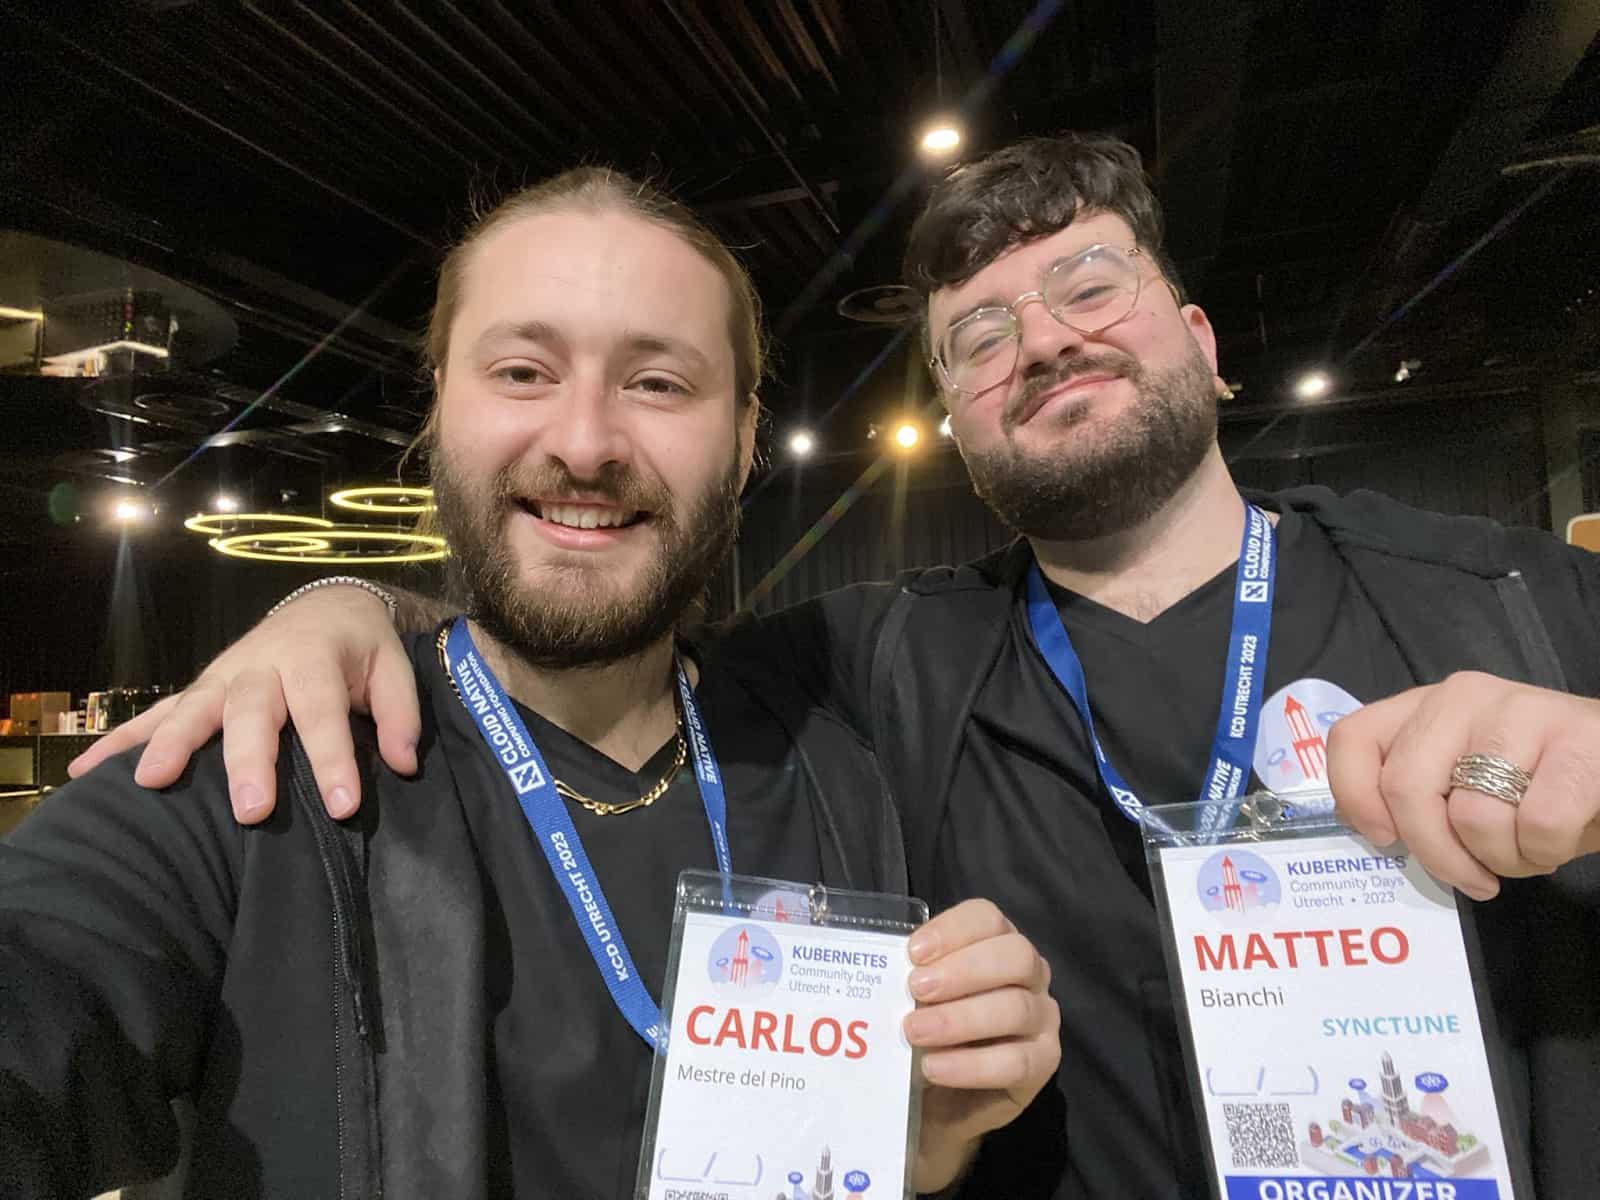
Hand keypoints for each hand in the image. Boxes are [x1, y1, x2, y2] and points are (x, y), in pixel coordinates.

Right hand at [67, 584, 421, 822]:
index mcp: (314, 658)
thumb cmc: (362, 649)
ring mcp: (224, 677)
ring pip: (195, 709)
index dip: (333, 759)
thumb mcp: (395, 669)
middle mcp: (262, 665)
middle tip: (251, 810)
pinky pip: (157, 714)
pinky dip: (121, 740)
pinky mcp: (203, 690)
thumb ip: (400, 715)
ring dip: (172, 745)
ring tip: (149, 784)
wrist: (327, 604)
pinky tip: (84, 771)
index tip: (342, 806)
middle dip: (248, 759)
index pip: (323, 712)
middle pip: (253, 711)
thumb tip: (403, 764)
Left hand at [902, 898, 1059, 1191]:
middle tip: (916, 989)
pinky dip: (972, 1065)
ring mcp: (1042, 1018)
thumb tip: (882, 973)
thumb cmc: (928, 1033)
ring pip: (1016, 1008)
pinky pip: (1017, 1061)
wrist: (941, 1100)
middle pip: (1015, 955)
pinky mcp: (1044, 1062)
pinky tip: (935, 1068)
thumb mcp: (914, 1001)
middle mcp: (1030, 974)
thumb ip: (909, 982)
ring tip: (915, 1032)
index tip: (913, 952)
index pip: (987, 919)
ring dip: (960, 1019)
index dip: (952, 930)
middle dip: (964, 970)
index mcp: (996, 944)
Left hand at [1328, 672, 1599, 899]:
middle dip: (1437, 852)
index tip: (1384, 839)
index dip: (1354, 796)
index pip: (1353, 738)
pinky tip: (1561, 839)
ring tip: (1527, 848)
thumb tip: (1370, 829)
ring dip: (1502, 857)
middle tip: (1472, 877)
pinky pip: (1538, 825)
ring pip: (1472, 815)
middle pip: (1405, 787)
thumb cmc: (1543, 783)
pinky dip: (1546, 851)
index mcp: (1428, 706)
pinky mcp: (1579, 742)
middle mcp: (1464, 697)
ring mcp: (1522, 712)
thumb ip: (1418, 793)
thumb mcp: (1469, 782)